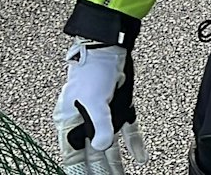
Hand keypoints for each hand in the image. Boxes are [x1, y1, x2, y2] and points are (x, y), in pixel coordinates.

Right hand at [55, 39, 149, 174]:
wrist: (108, 48)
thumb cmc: (91, 71)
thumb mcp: (93, 100)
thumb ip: (99, 125)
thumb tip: (103, 146)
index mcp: (69, 123)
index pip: (73, 157)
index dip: (79, 171)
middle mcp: (85, 123)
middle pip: (92, 156)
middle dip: (99, 172)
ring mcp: (104, 117)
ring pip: (110, 148)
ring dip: (116, 164)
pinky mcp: (120, 109)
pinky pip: (128, 132)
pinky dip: (134, 145)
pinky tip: (141, 159)